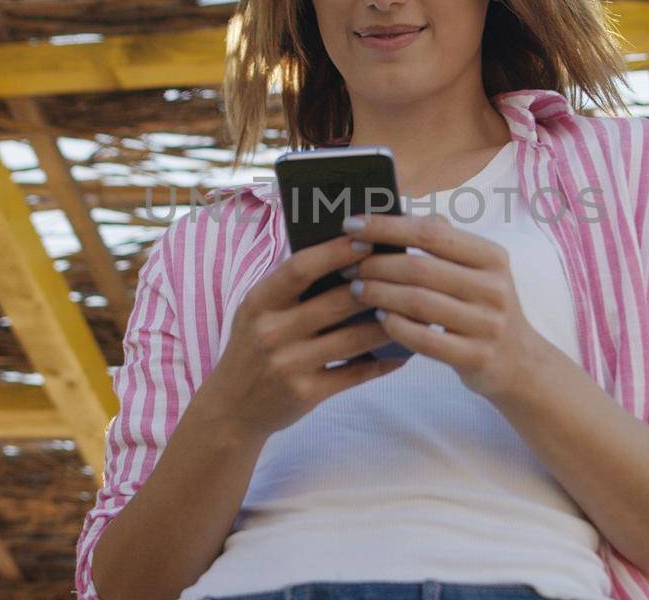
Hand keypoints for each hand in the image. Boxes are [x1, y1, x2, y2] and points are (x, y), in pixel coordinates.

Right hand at [196, 234, 406, 440]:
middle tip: (409, 273)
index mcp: (259, 302)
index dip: (336, 253)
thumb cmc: (254, 348)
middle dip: (375, 286)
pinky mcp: (305, 393)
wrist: (232, 407)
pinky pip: (354, 374)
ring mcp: (288, 364)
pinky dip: (382, 363)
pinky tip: (403, 353)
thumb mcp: (258, 312)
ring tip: (417, 311)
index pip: (301, 269)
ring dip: (388, 325)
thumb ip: (292, 288)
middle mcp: (271, 331)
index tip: (368, 240)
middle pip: (335, 302)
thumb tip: (347, 255)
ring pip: (352, 340)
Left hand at [340, 213, 545, 401]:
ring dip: (379, 293)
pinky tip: (379, 317)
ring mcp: (488, 325)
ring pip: (419, 303)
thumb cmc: (484, 308)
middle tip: (346, 264)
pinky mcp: (476, 357)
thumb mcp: (477, 270)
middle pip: (420, 268)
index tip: (351, 225)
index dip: (387, 227)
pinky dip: (396, 326)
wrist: (520, 364)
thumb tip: (398, 210)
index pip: (431, 233)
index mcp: (492, 257)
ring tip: (355, 288)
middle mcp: (494, 288)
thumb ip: (444, 240)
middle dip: (375, 264)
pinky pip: (425, 339)